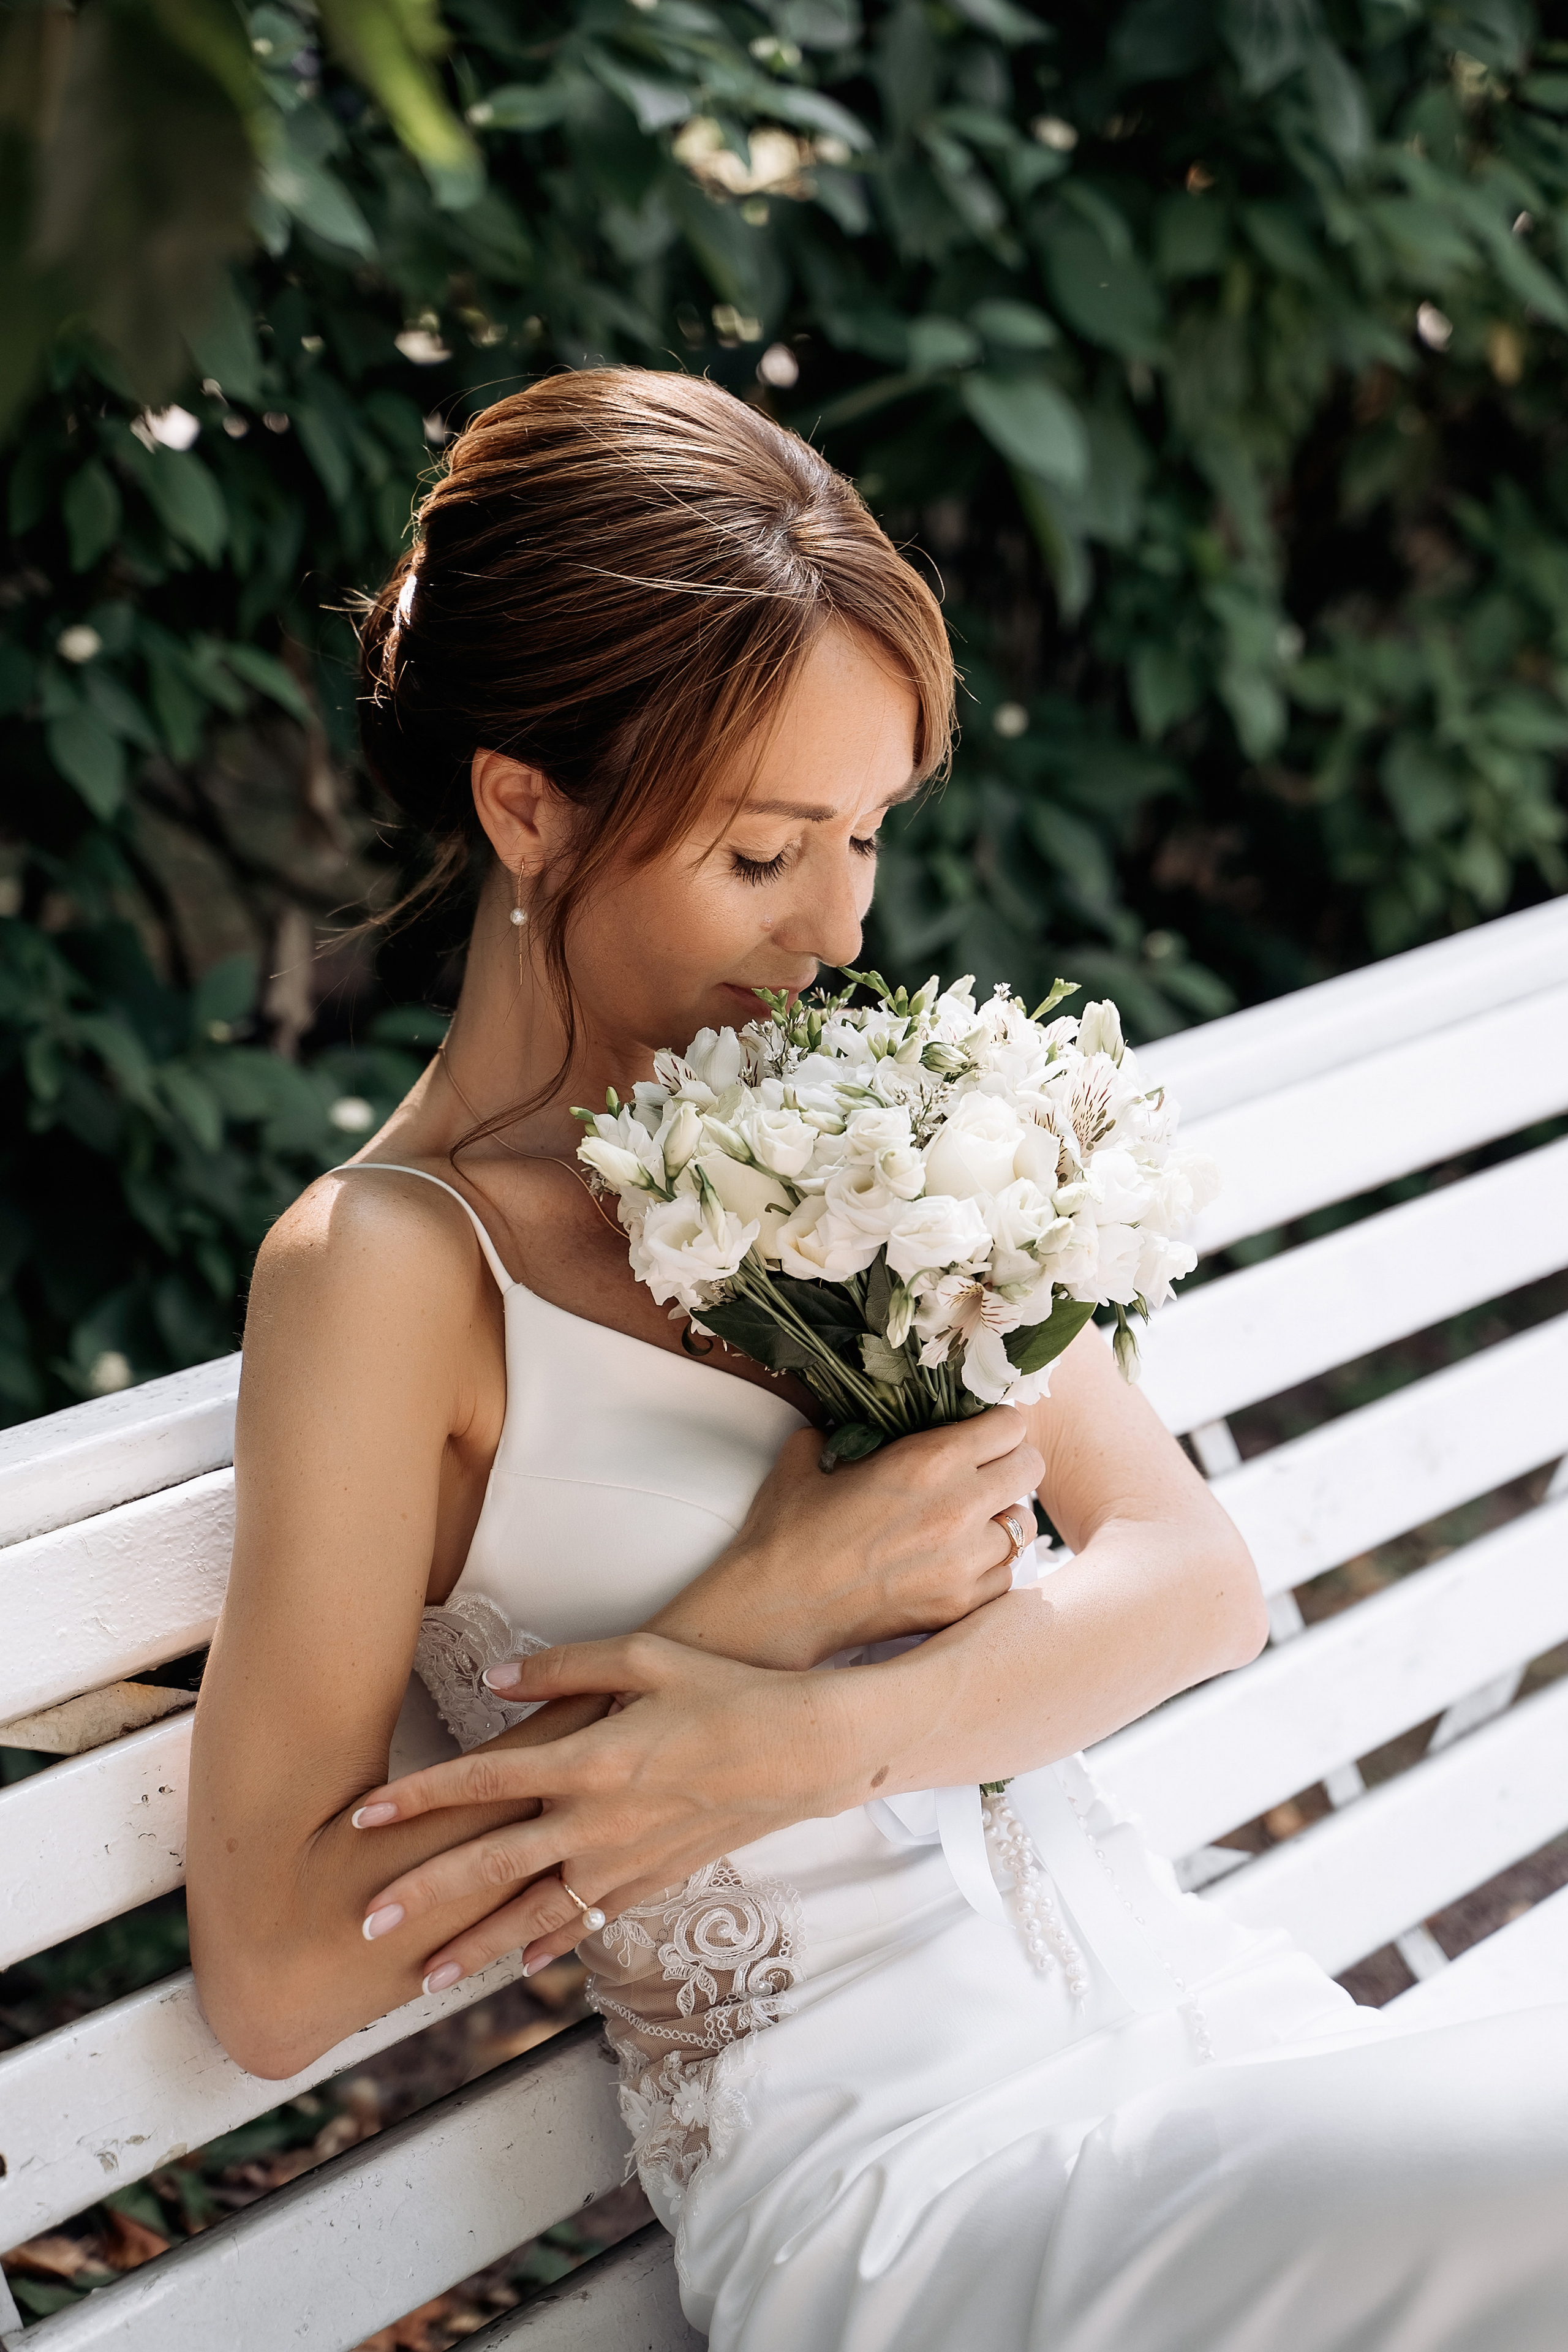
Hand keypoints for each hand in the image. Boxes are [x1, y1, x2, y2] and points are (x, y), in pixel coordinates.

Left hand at [352, 1633, 864, 1988]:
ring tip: (423, 1980)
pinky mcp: (655, 1881)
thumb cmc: (726, 1691)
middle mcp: (598, 1822)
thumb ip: (564, 1669)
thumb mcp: (646, 1656)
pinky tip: (518, 1968)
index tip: (363, 1817)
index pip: (481, 1781)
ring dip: (473, 1948)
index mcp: (589, 1760)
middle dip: (421, 1898)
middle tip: (363, 1926)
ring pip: (533, 1915)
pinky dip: (549, 1947)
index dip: (418, 1799)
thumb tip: (494, 1679)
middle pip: (490, 1866)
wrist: (807, 1750)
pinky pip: (590, 1922)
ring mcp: (627, 1861)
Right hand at [651, 1407, 1043, 1670]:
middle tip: (982, 1474)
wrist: (776, 1606)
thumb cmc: (788, 1529)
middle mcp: (958, 1507)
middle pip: (1031, 1467)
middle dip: (1009, 1465)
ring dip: (1002, 1518)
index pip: (1011, 1424)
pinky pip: (1007, 1575)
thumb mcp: (812, 1455)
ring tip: (969, 1522)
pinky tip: (955, 1562)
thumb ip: (852, 1430)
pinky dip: (989, 1566)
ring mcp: (965, 1562)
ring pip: (1024, 1526)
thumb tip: (862, 1421)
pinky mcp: (961, 1605)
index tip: (978, 1433)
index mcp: (929, 1460)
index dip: (996, 1425)